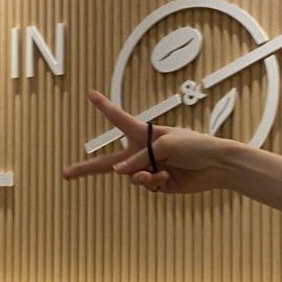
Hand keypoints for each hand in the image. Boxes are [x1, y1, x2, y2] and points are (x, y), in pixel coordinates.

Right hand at [62, 91, 237, 194]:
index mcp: (144, 134)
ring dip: (141, 177)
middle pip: (109, 163)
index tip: (91, 94)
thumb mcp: (165, 146)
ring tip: (158, 174)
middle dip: (86, 169)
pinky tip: (167, 178)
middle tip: (65, 174)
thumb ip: (138, 159)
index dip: (105, 107)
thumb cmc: (194, 146)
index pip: (119, 119)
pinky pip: (145, 187)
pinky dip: (153, 184)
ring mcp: (148, 169)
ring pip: (130, 178)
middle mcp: (142, 152)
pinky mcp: (158, 185)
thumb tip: (119, 174)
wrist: (216, 166)